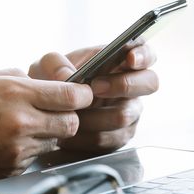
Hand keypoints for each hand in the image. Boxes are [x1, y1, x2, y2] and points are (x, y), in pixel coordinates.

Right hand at [0, 69, 92, 181]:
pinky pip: (34, 157)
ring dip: (49, 133)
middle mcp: (20, 123)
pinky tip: (9, 140)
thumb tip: (41, 80)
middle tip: (58, 110)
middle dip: (70, 115)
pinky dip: (30, 148)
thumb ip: (17, 77)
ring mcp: (16, 150)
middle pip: (71, 123)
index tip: (82, 93)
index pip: (70, 96)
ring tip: (25, 124)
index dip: (82, 94)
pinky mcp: (9, 169)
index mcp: (15, 94)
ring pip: (55, 142)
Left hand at [29, 45, 158, 152]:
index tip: (129, 59)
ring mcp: (129, 112)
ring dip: (95, 115)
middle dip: (123, 85)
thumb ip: (56, 64)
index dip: (143, 55)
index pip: (146, 53)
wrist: (43, 115)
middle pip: (150, 82)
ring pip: (124, 116)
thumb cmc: (51, 83)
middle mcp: (131, 87)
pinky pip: (109, 140)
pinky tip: (70, 135)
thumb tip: (69, 77)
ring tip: (73, 115)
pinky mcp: (119, 137)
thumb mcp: (47, 66)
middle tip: (95, 88)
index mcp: (120, 62)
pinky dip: (86, 138)